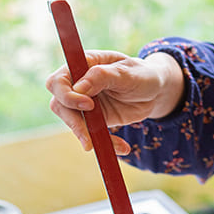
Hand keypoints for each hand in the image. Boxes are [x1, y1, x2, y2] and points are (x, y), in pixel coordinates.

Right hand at [46, 50, 184, 152]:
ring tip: (114, 145)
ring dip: (88, 136)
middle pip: (59, 104)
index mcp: (83, 65)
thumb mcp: (127, 73)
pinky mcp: (94, 121)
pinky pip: (90, 135)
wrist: (155, 92)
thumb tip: (78, 89)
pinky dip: (105, 143)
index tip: (89, 105)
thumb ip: (103, 77)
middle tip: (89, 136)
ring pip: (72, 123)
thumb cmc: (142, 75)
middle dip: (73, 121)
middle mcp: (79, 84)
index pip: (58, 80)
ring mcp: (84, 104)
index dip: (67, 95)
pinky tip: (122, 147)